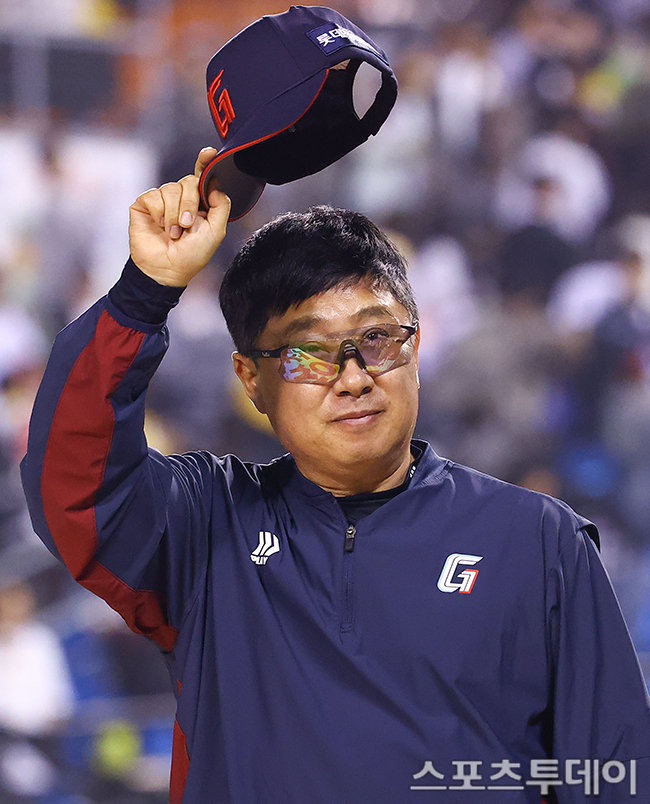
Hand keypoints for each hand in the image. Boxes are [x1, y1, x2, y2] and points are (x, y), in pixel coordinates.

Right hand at [128, 148, 229, 286]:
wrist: (167, 269)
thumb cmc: (192, 255)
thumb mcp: (215, 232)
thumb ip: (221, 207)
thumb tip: (216, 185)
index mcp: (199, 203)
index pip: (202, 176)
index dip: (205, 162)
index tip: (208, 153)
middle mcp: (181, 198)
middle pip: (188, 181)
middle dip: (189, 203)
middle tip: (186, 225)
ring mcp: (162, 200)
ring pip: (171, 188)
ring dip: (174, 214)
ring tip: (173, 232)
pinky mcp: (145, 204)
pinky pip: (154, 196)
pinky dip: (159, 213)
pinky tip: (159, 226)